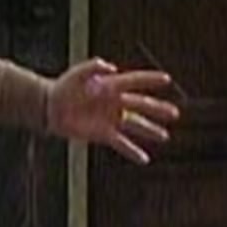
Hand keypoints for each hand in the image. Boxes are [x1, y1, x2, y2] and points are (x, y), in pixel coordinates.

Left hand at [47, 59, 179, 164]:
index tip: (166, 79)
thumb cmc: (64, 86)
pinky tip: (144, 159)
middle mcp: (115, 102)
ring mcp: (110, 119)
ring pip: (135, 125)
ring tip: (165, 136)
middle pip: (140, 105)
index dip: (150, 80)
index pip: (134, 81)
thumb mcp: (77, 72)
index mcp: (111, 85)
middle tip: (175, 113)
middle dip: (158, 109)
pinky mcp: (103, 134)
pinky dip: (132, 151)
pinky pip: (121, 144)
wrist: (50, 107)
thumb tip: (111, 67)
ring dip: (150, 130)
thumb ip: (93, 67)